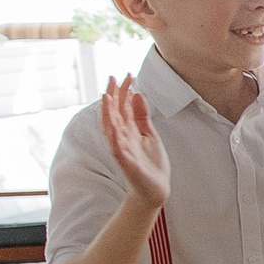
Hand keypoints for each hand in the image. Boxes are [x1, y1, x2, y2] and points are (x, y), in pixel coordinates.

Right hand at [99, 75, 169, 207]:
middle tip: (113, 78)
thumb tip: (137, 94)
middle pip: (115, 113)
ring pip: (112, 128)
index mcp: (129, 130)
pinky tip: (113, 129)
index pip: (124, 107)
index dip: (125, 91)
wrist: (155, 188)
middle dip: (114, 96)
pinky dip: (114, 139)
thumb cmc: (150, 162)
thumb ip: (141, 116)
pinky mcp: (126, 163)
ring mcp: (123, 149)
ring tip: (107, 97)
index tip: (128, 75)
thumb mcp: (149, 134)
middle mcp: (123, 137)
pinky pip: (118, 150)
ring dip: (109, 113)